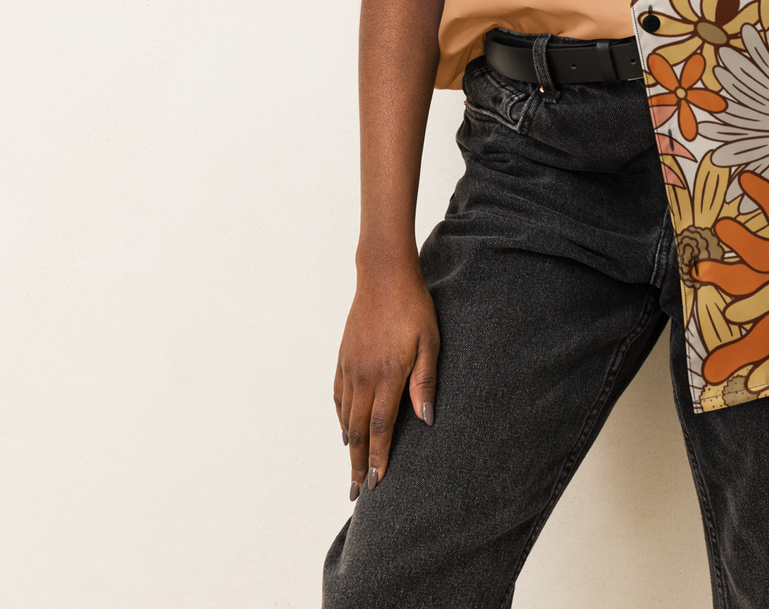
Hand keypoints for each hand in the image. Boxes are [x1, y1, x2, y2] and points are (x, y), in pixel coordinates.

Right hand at [334, 262, 439, 499]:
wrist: (383, 276)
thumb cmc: (413, 307)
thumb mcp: (430, 342)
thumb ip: (425, 382)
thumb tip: (426, 420)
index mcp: (387, 375)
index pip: (379, 428)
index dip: (377, 458)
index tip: (376, 484)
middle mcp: (363, 376)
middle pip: (357, 430)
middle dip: (357, 463)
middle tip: (356, 493)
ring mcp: (350, 367)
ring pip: (345, 416)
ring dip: (348, 446)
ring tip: (351, 469)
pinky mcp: (343, 357)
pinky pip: (338, 396)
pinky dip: (340, 418)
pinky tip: (344, 430)